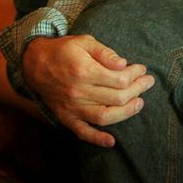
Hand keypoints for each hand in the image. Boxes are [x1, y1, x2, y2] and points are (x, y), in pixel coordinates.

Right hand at [22, 35, 154, 146]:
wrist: (35, 63)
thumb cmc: (64, 50)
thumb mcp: (85, 42)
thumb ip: (105, 52)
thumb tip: (123, 63)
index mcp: (84, 71)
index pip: (119, 79)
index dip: (135, 74)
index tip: (142, 69)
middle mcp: (78, 92)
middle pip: (116, 97)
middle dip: (137, 89)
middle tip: (148, 82)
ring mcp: (72, 107)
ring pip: (104, 117)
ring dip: (125, 112)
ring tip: (139, 103)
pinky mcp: (66, 117)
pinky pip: (82, 132)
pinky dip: (97, 139)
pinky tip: (111, 141)